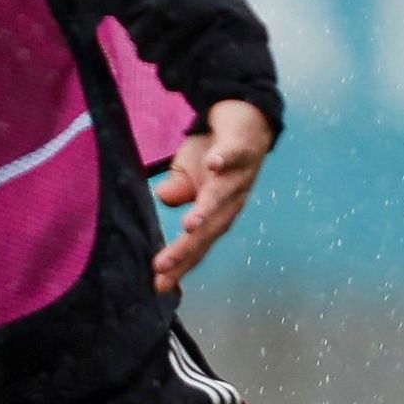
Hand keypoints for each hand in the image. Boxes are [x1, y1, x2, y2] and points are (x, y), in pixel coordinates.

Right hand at [153, 97, 274, 294]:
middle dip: (187, 249)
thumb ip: (177, 191)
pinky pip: (232, 154)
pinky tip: (215, 165)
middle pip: (209, 229)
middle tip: (163, 268)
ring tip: (189, 227)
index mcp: (218, 212)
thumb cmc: (214, 154)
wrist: (243, 117)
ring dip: (207, 211)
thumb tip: (164, 199)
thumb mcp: (187, 174)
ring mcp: (238, 175)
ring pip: (221, 196)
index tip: (159, 285)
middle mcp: (231, 200)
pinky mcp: (241, 148)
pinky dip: (224, 160)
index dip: (181, 264)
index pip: (198, 243)